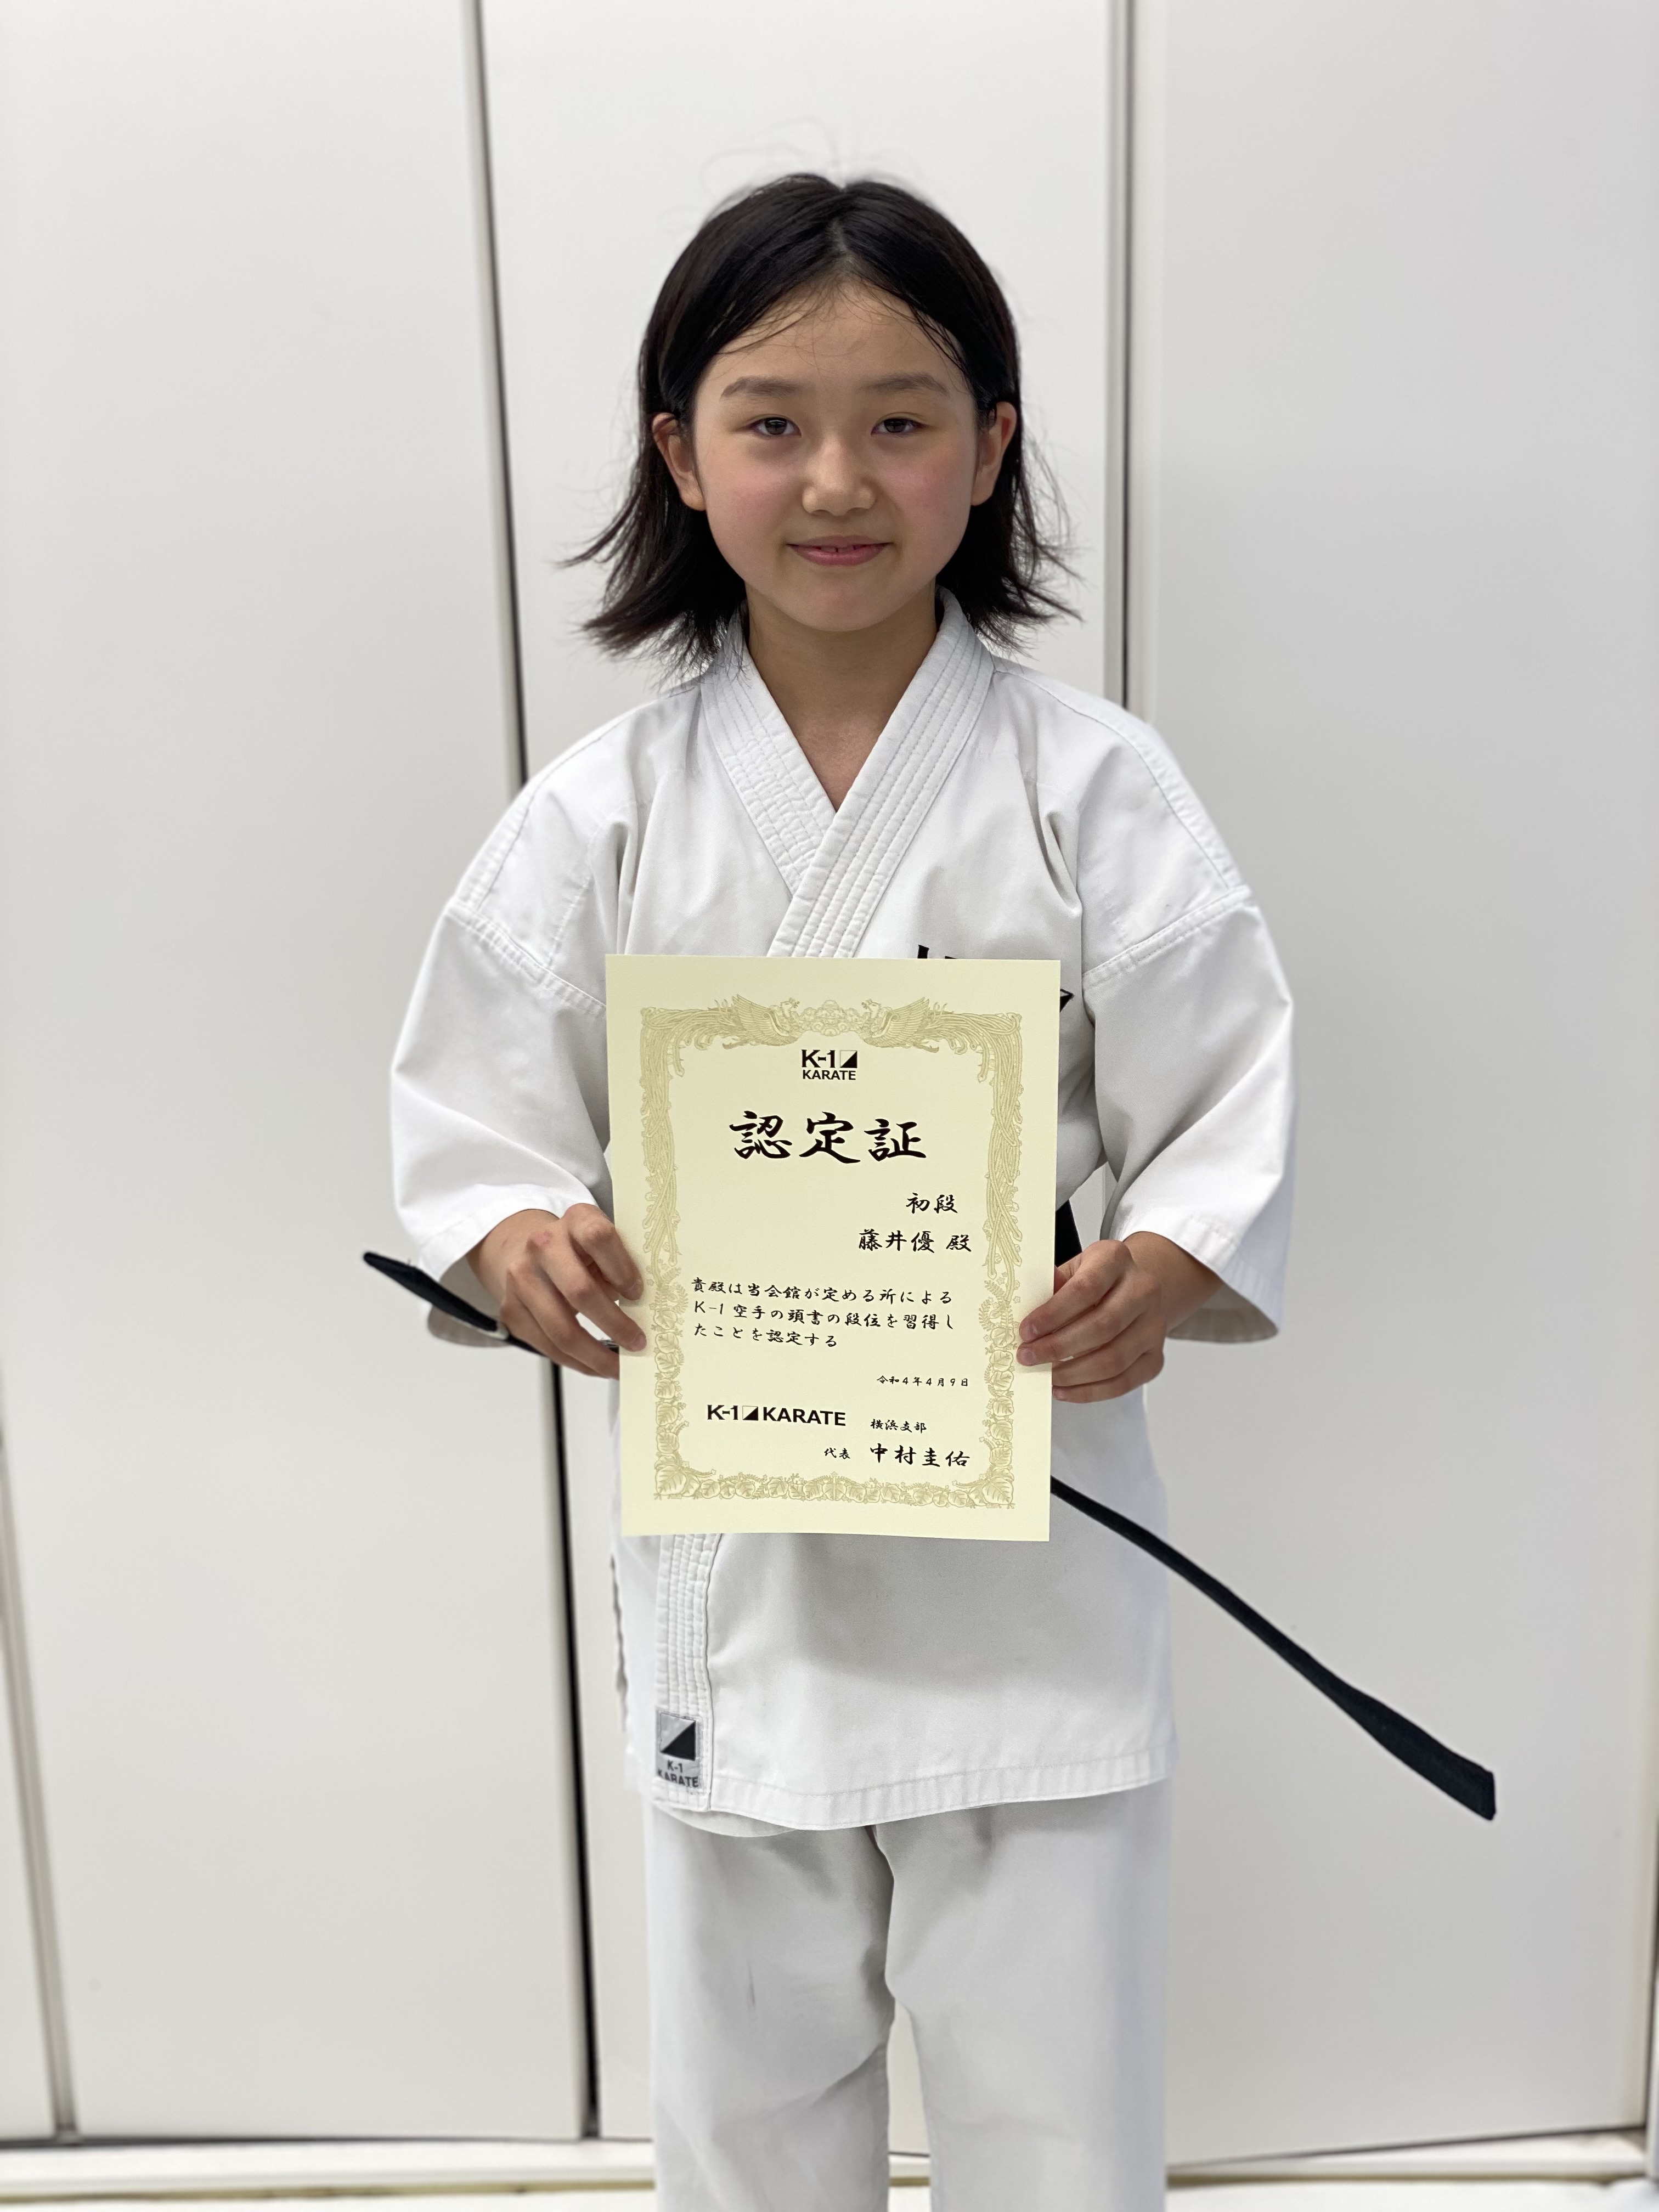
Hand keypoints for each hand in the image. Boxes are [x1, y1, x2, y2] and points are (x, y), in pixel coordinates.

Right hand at [468, 1205, 644, 1379]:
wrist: (529, 1249)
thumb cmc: (581, 1251)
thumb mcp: (605, 1245)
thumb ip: (625, 1266)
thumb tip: (651, 1309)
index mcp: (576, 1220)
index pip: (598, 1238)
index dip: (622, 1268)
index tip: (638, 1294)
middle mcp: (544, 1245)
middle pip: (579, 1290)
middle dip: (614, 1323)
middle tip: (637, 1342)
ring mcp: (522, 1277)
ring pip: (561, 1328)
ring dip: (596, 1355)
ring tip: (619, 1366)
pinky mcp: (512, 1310)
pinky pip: (548, 1346)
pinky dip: (577, 1362)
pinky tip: (596, 1365)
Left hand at [1017, 1232, 1217, 1403]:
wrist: (1134, 1287)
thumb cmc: (1094, 1279)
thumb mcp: (1071, 1269)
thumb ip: (1051, 1286)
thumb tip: (1023, 1307)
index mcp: (1116, 1259)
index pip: (1085, 1289)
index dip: (1053, 1314)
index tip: (1026, 1331)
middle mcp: (1144, 1290)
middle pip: (1102, 1327)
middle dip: (1058, 1347)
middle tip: (1029, 1356)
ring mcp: (1154, 1326)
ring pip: (1114, 1359)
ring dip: (1073, 1374)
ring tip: (1046, 1375)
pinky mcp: (1156, 1356)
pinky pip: (1124, 1382)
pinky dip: (1090, 1392)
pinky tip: (1065, 1389)